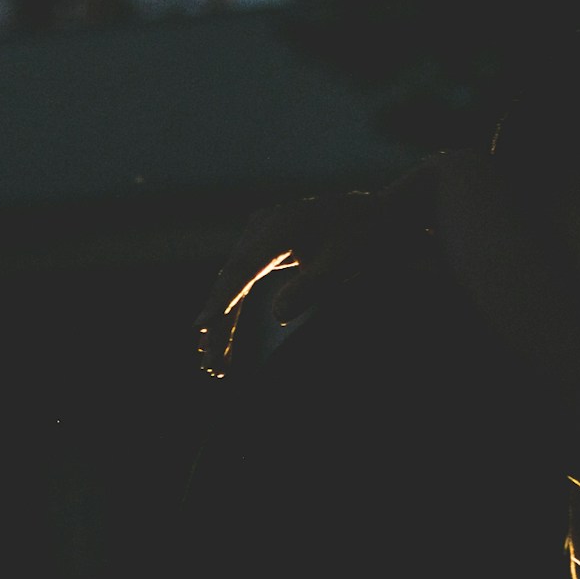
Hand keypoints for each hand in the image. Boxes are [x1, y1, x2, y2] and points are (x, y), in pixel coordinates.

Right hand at [193, 189, 386, 376]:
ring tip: (212, 362)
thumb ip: (311, 288)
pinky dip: (234, 305)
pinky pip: (243, 278)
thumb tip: (278, 316)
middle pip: (231, 279)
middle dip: (219, 323)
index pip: (243, 268)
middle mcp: (262, 225)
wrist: (376, 214)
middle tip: (210, 364)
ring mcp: (260, 233)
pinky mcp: (263, 244)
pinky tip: (222, 333)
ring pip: (233, 281)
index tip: (203, 326)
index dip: (223, 300)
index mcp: (279, 226)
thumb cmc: (363, 237)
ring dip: (222, 320)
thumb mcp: (343, 263)